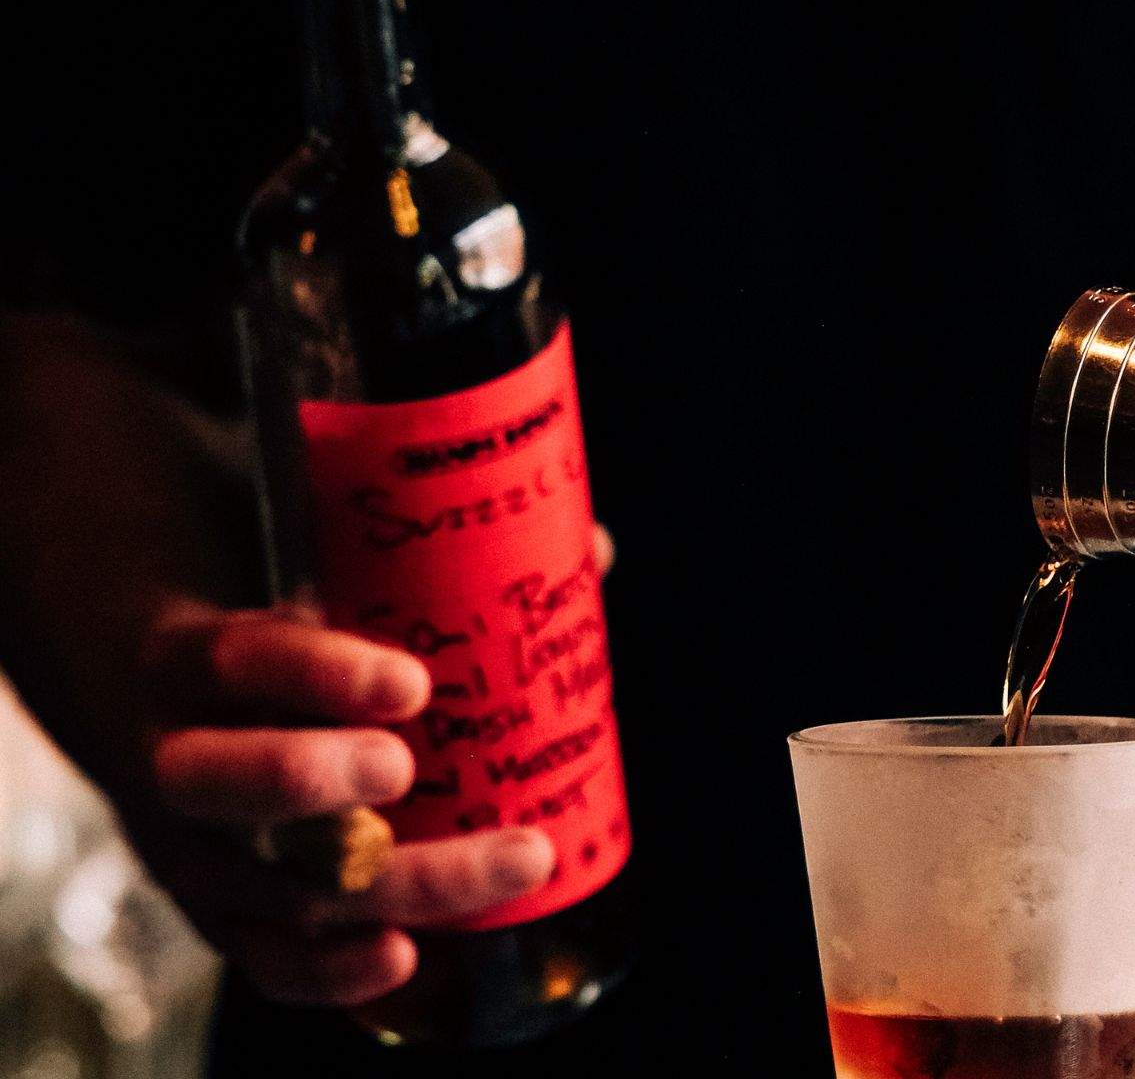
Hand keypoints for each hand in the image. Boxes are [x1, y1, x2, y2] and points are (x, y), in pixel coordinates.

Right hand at [121, 525, 617, 1006]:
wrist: (154, 703)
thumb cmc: (271, 639)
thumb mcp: (310, 578)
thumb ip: (430, 560)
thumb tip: (593, 551)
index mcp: (187, 656)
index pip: (238, 658)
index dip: (317, 672)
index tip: (411, 683)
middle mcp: (170, 754)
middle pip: (213, 779)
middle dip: (307, 779)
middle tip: (403, 766)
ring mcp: (187, 845)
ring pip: (259, 882)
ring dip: (388, 883)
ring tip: (511, 860)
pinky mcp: (218, 912)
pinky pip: (262, 956)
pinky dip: (330, 970)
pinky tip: (410, 956)